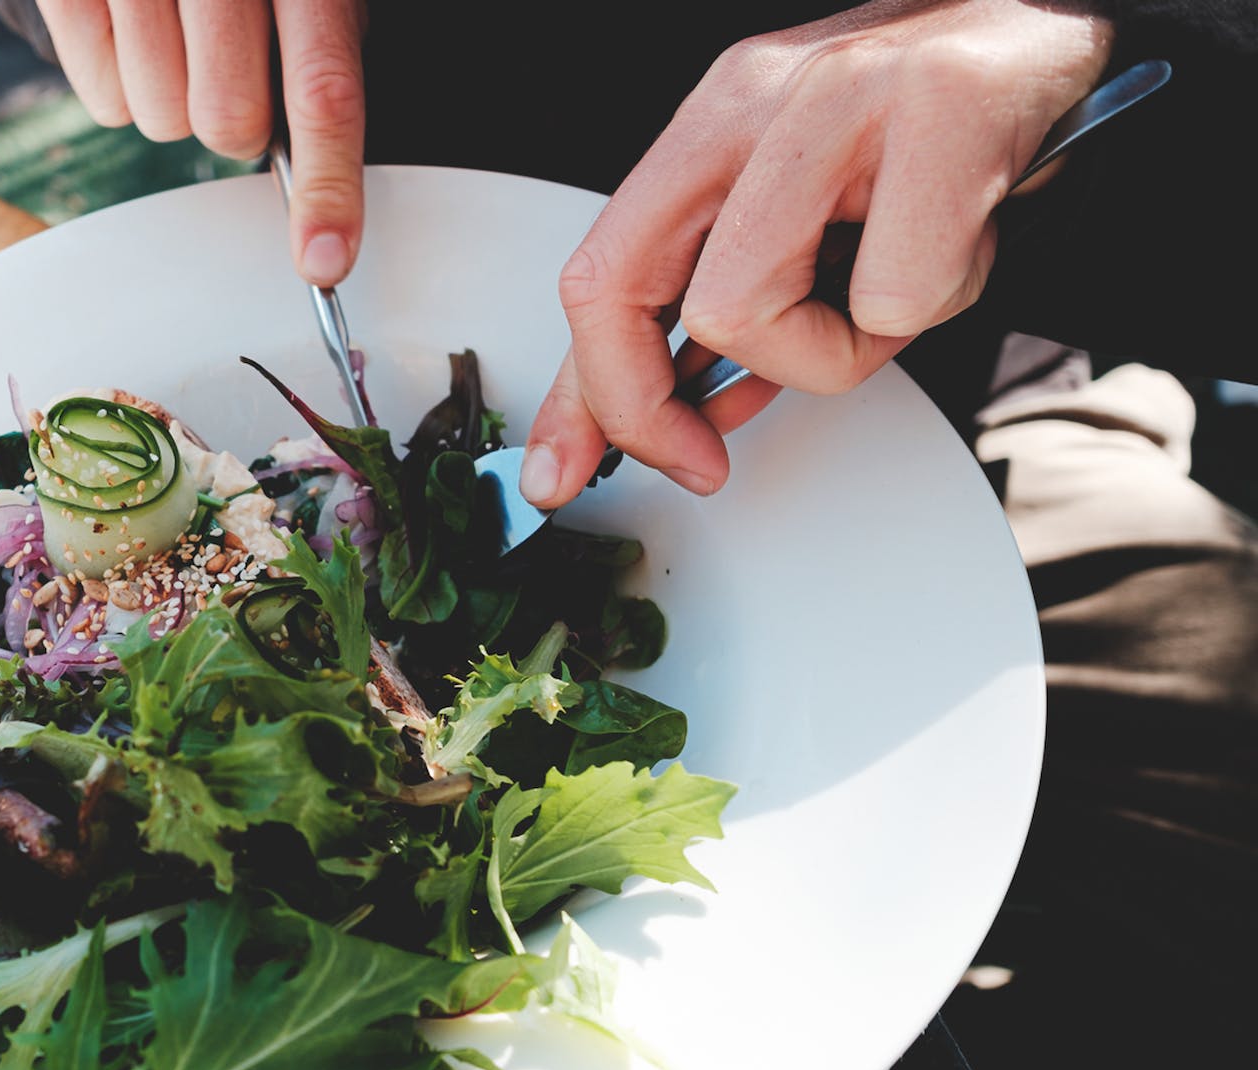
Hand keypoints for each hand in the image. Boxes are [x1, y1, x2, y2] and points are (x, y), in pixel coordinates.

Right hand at [35, 0, 367, 284]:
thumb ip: (319, 59)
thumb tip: (320, 184)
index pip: (323, 89)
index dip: (328, 185)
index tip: (325, 259)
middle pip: (226, 121)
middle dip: (233, 122)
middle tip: (226, 67)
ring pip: (158, 119)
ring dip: (171, 103)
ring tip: (176, 39)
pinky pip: (102, 97)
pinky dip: (120, 85)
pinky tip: (134, 32)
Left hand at [518, 0, 1113, 505]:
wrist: (1050, 25)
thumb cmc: (925, 132)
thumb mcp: (796, 210)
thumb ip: (717, 306)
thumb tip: (665, 418)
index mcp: (712, 121)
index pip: (594, 273)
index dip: (581, 397)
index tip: (573, 471)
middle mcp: (755, 98)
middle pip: (623, 290)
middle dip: (648, 407)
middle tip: (703, 453)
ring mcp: (841, 98)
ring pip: (745, 310)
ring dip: (826, 352)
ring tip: (888, 297)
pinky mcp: (939, 112)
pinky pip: (892, 298)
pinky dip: (932, 307)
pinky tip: (958, 250)